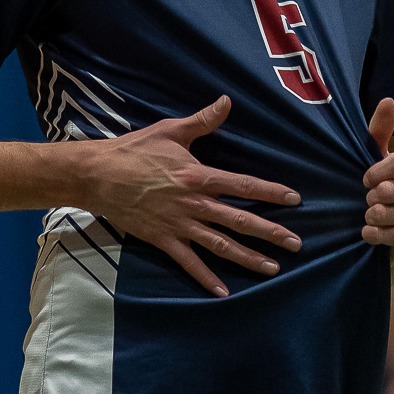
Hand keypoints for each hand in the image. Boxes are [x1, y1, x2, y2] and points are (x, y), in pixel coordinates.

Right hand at [62, 96, 301, 297]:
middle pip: (239, 220)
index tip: (295, 200)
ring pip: (220, 245)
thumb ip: (202, 121)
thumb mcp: (169, 130)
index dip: (270, 192)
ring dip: (248, 257)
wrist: (97, 175)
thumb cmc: (133, 150)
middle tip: (296, 244)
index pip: (242, 185)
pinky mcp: (162, 239)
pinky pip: (188, 262)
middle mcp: (193, 203)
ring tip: (273, 268)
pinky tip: (223, 291)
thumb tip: (227, 101)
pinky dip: (206, 278)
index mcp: (197, 176)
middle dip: (270, 232)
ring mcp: (178, 223)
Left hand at [363, 99, 393, 248]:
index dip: (379, 171)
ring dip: (374, 216)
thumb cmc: (381, 184)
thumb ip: (379, 130)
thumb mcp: (375, 156)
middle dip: (374, 196)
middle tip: (368, 199)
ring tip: (368, 215)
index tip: (364, 178)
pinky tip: (369, 232)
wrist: (387, 225)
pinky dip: (379, 234)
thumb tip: (388, 101)